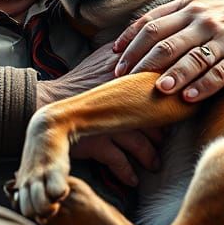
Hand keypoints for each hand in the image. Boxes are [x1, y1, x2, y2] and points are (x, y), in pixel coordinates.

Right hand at [36, 43, 165, 185]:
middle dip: (163, 133)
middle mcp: (121, 103)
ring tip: (154, 164)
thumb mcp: (103, 58)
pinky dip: (127, 173)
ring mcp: (109, 125)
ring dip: (150, 156)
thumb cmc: (77, 82)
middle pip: (155, 121)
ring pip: (141, 145)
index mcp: (125, 80)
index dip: (172, 104)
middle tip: (168, 140)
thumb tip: (152, 45)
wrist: (45, 105)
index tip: (179, 112)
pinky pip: (119, 162)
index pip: (160, 92)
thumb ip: (128, 51)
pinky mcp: (97, 143)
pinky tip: (133, 179)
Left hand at [113, 0, 223, 101]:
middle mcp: (204, 19)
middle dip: (141, 63)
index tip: (114, 60)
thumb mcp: (202, 8)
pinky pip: (220, 73)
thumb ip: (172, 18)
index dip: (130, 43)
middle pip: (165, 42)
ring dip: (172, 75)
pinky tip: (188, 98)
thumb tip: (134, 35)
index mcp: (189, 7)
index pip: (150, 24)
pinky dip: (202, 86)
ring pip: (192, 57)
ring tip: (157, 90)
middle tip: (124, 81)